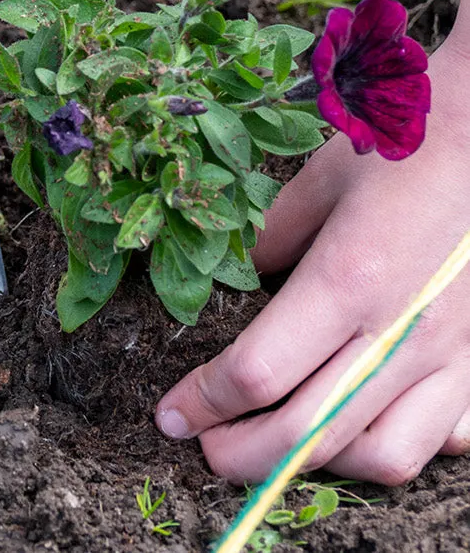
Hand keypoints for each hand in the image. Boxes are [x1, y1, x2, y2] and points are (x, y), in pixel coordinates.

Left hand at [155, 0, 469, 483]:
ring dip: (318, 464)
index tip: (171, 416)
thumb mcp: (315, 181)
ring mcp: (449, 355)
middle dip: (243, 455)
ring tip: (276, 445)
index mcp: (346, 281)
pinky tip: (359, 428)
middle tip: (205, 451)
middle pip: (309, 432)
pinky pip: (440, 440)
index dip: (204, 402)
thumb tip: (240, 279)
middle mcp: (398, 331)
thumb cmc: (399, 148)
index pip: (258, 372)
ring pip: (379, 453)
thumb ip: (270, 238)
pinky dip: (392, 447)